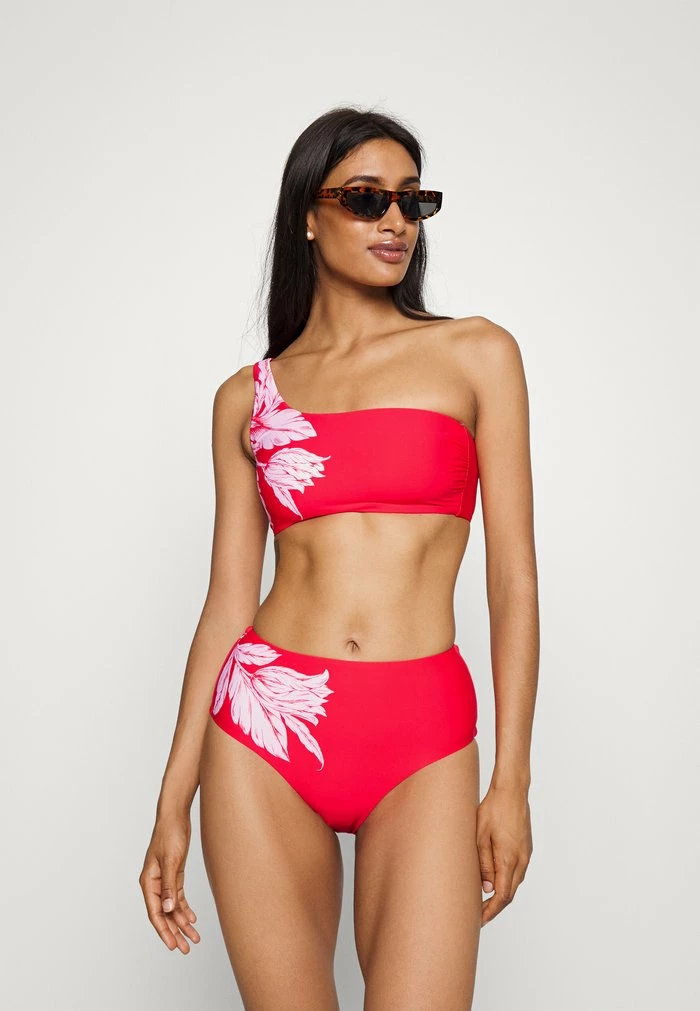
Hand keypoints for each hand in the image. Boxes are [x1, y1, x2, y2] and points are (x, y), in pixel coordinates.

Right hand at [139, 811, 200, 952]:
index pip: (155, 913)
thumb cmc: (170, 834)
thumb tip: (166, 909)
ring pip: (172, 907)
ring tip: (194, 938)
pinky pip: (178, 897)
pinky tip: (192, 919)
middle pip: (163, 914)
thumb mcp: (172, 860)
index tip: (173, 945)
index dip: (164, 930)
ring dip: (182, 922)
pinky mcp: (174, 874)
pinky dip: (184, 908)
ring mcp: (164, 880)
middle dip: (174, 932)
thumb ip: (169, 885)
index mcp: (148, 882)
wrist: (175, 816)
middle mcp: (154, 884)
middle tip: (186, 948)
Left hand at [476, 783, 532, 925]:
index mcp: (508, 860)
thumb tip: (485, 888)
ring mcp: (526, 855)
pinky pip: (517, 871)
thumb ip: (483, 864)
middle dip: (494, 907)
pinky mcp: (526, 848)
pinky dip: (506, 881)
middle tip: (478, 914)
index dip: (491, 911)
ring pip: (514, 883)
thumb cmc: (493, 809)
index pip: (502, 896)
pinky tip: (495, 879)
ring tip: (484, 900)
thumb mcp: (480, 836)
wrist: (512, 791)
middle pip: (510, 893)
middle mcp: (521, 860)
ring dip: (501, 894)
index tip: (479, 920)